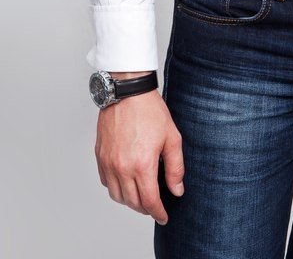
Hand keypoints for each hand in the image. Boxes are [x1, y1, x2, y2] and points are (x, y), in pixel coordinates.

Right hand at [95, 85, 184, 224]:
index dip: (158, 212)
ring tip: (141, 195)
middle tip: (155, 205)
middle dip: (145, 208)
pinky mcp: (100, 156)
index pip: (149, 201)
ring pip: (117, 196)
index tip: (163, 216)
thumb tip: (177, 190)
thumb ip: (175, 168)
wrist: (127, 92)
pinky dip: (116, 188)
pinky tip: (126, 181)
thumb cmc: (150, 111)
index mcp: (142, 165)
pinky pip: (106, 182)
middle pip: (132, 202)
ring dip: (129, 200)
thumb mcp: (172, 138)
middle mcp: (122, 168)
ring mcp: (108, 163)